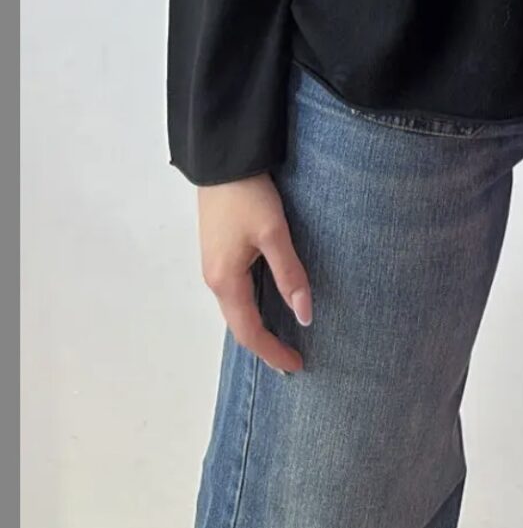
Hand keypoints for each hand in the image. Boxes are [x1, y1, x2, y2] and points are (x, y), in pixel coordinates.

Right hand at [197, 173, 311, 374]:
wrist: (222, 162)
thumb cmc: (248, 195)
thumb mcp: (274, 233)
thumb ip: (290, 274)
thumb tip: (305, 315)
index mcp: (225, 281)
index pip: (250, 332)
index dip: (273, 352)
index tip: (297, 366)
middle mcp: (214, 279)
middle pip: (239, 325)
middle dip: (264, 345)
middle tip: (292, 359)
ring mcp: (213, 266)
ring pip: (235, 309)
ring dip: (257, 327)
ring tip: (282, 337)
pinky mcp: (218, 252)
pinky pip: (235, 292)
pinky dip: (251, 308)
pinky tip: (267, 304)